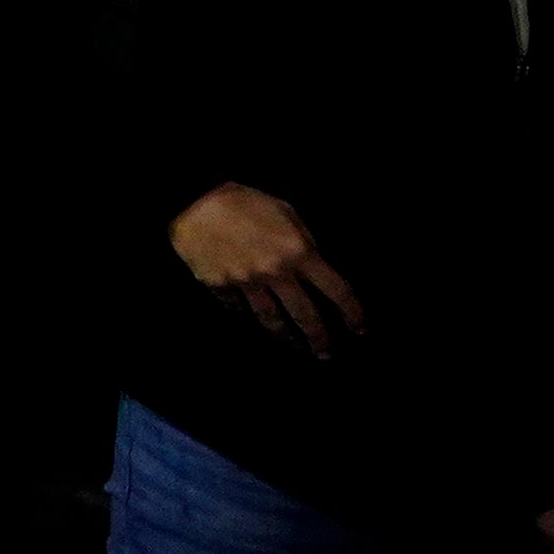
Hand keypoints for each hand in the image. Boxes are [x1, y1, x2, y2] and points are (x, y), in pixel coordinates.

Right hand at [174, 182, 364, 353]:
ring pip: (271, 319)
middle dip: (319, 339)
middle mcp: (276, 273)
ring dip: (286, 336)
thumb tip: (311, 260)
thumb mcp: (285, 211)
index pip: (337, 290)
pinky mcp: (220, 285)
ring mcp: (246, 283)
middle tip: (325, 353)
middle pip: (305, 315)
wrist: (194, 201)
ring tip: (294, 346)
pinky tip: (248, 314)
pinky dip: (243, 310)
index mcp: (298, 252)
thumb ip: (303, 239)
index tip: (359, 328)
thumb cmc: (244, 199)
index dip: (353, 312)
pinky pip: (235, 306)